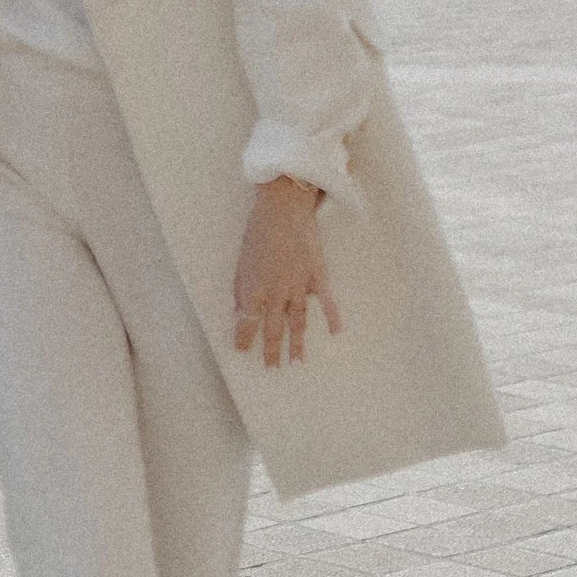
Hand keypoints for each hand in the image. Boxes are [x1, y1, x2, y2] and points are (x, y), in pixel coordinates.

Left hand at [233, 178, 339, 365]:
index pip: (247, 322)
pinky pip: (327, 301)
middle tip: (272, 368)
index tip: (242, 351)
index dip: (244, 339)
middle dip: (272, 351)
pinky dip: (333, 317)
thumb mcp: (241, 260)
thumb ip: (241, 287)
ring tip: (297, 363)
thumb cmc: (257, 230)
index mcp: (254, 289)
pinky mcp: (317, 276)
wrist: (283, 208)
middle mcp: (276, 294)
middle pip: (274, 329)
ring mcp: (299, 287)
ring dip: (297, 344)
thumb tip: (239, 309)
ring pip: (298, 322)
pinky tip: (336, 333)